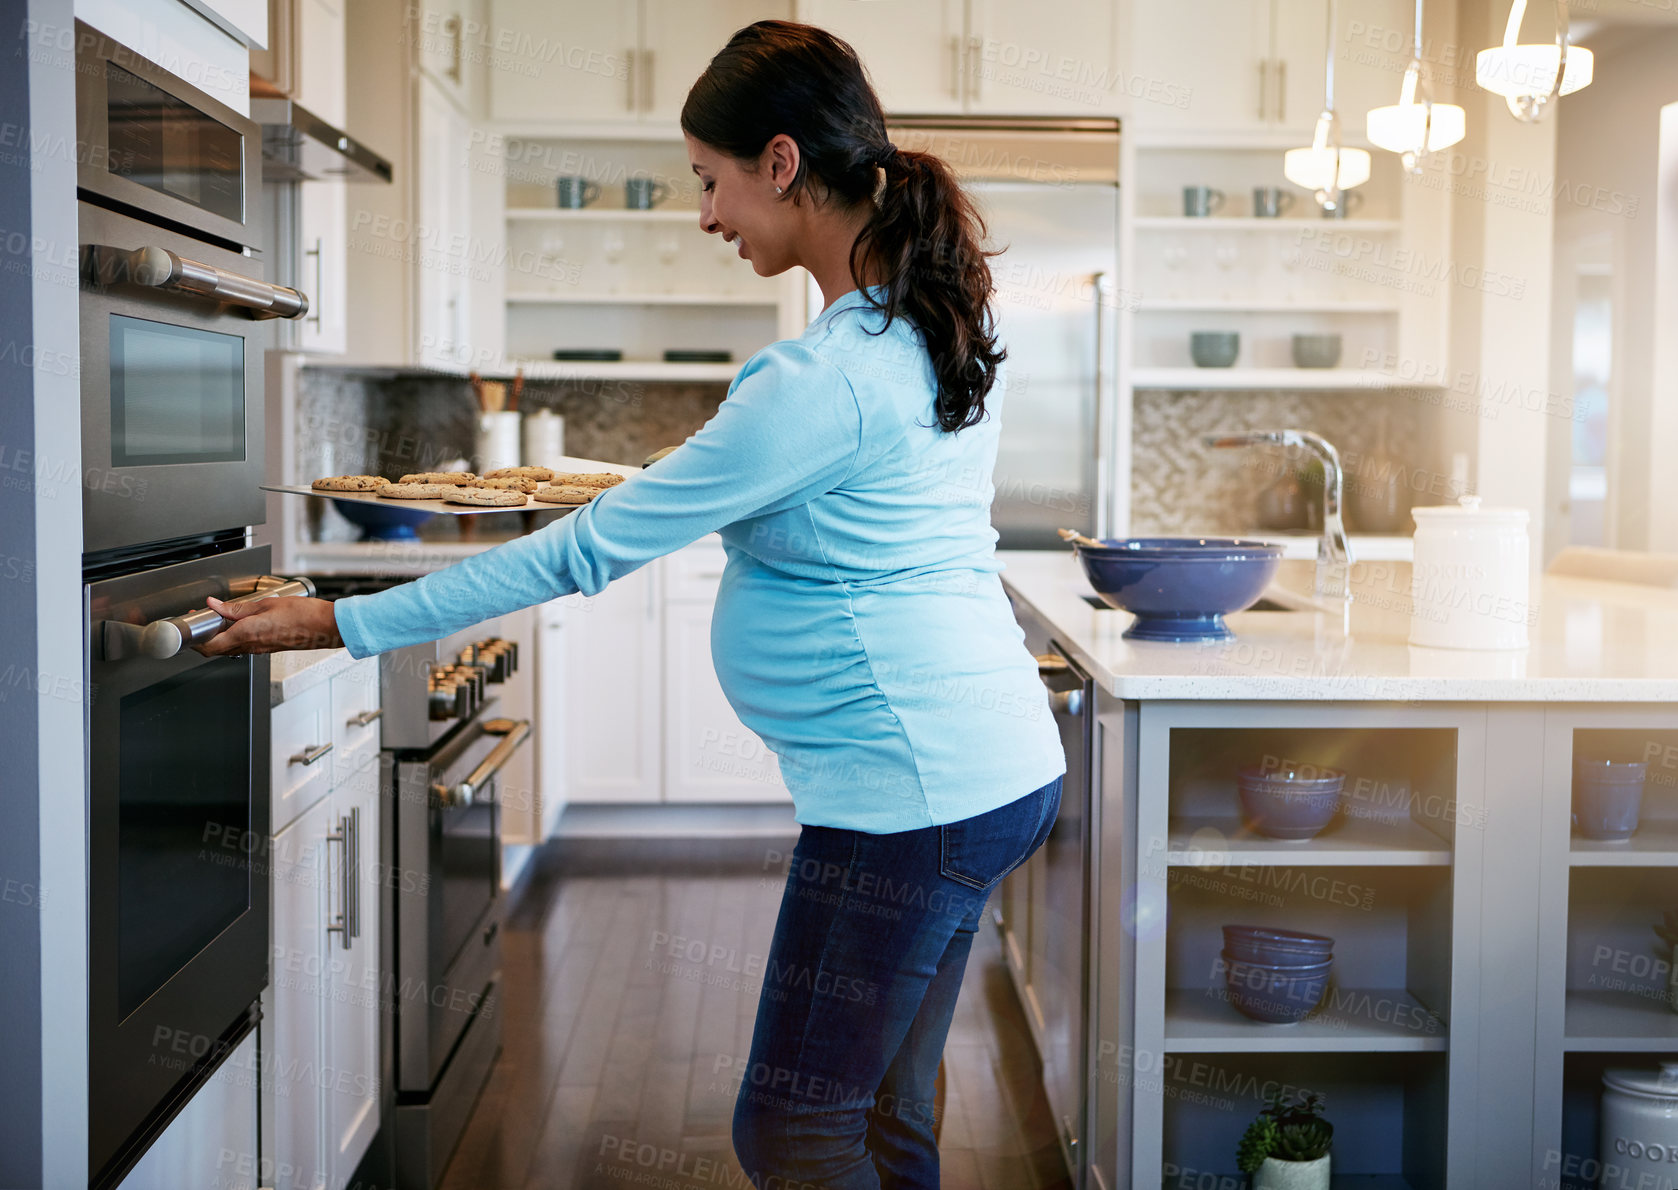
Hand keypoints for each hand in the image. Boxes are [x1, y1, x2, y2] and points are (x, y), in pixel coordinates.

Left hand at [195, 596, 344, 656]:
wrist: (326, 627)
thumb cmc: (304, 615)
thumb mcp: (266, 603)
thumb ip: (238, 607)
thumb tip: (216, 606)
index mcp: (246, 634)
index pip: (209, 645)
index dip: (194, 638)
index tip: (190, 625)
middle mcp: (251, 645)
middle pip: (216, 650)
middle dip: (203, 638)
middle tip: (201, 621)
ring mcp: (260, 649)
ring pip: (229, 648)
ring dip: (219, 637)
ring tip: (219, 619)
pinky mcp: (268, 647)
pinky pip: (243, 646)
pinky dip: (234, 637)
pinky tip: (239, 624)